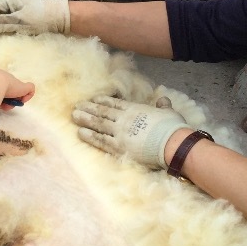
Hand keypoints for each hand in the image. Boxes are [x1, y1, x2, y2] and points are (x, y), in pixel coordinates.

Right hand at [0, 67, 34, 110]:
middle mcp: (5, 78)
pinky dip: (26, 96)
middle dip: (4, 100)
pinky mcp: (23, 86)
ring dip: (11, 101)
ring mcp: (15, 82)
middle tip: (0, 106)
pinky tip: (20, 100)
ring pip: (17, 94)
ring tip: (6, 104)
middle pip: (7, 92)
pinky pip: (29, 90)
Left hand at [72, 95, 189, 168]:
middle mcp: (124, 119)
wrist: (172, 143)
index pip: (115, 103)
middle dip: (89, 108)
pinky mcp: (118, 147)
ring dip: (85, 120)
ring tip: (74, 116)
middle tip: (76, 106)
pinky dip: (89, 136)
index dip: (103, 100)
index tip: (93, 99)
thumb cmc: (172, 127)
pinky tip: (80, 133)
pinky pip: (100, 140)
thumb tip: (163, 99)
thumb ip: (163, 105)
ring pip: (98, 124)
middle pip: (102, 112)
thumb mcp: (168, 112)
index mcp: (135, 109)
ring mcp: (119, 132)